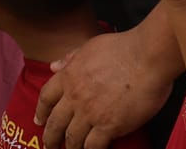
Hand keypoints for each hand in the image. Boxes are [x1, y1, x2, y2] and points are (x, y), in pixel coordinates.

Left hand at [37, 28, 174, 148]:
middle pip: (55, 123)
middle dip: (50, 137)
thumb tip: (54, 66)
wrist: (147, 57)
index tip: (39, 120)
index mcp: (69, 76)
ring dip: (70, 148)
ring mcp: (90, 113)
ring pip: (72, 138)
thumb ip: (71, 58)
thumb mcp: (90, 47)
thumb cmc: (124, 48)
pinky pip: (93, 146)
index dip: (41, 111)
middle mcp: (75, 96)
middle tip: (50, 145)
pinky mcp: (109, 125)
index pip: (46, 98)